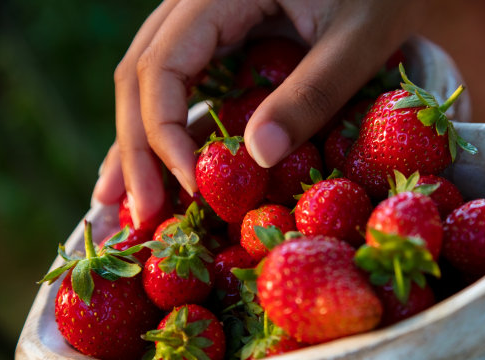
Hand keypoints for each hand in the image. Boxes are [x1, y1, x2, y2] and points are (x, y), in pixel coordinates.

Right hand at [92, 0, 425, 227]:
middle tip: (144, 214)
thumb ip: (312, 93)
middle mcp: (198, 1)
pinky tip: (158, 165)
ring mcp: (205, 19)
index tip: (193, 187)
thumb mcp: (358, 41)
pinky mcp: (221, 38)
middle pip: (142, 76)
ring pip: (151, 82)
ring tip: (127, 203)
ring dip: (140, 144)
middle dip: (139, 149)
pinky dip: (168, 129)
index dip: (165, 132)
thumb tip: (256, 156)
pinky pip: (182, 83)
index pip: (163, 65)